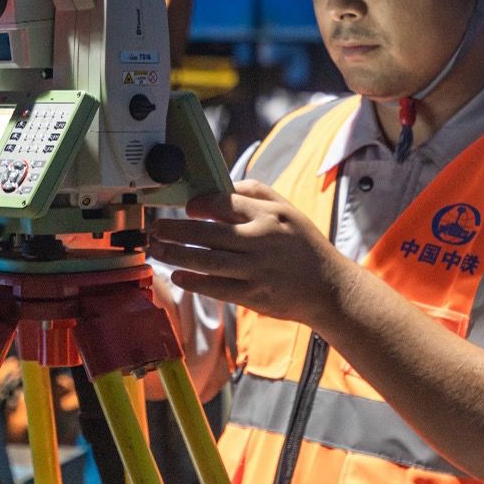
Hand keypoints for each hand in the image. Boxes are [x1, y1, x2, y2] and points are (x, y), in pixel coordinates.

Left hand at [147, 179, 357, 326]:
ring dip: (177, 255)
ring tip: (156, 250)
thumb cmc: (304, 245)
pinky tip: (177, 275)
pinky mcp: (254, 296)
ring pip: (208, 261)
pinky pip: (217, 287)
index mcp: (268, 216)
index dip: (200, 204)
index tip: (187, 207)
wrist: (328, 287)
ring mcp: (256, 270)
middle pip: (209, 233)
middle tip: (155, 228)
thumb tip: (221, 187)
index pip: (225, 203)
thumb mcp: (288, 209)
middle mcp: (261, 241)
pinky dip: (195, 282)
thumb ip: (256, 192)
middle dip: (176, 230)